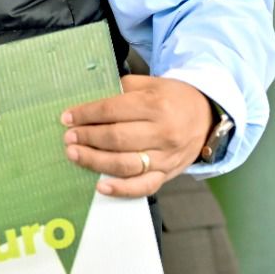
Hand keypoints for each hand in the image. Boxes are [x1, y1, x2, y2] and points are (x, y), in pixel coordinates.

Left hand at [60, 75, 215, 197]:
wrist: (207, 116)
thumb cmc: (173, 98)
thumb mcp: (150, 84)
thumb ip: (122, 89)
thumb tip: (90, 101)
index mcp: (155, 105)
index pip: (112, 110)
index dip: (86, 115)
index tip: (67, 118)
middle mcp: (162, 132)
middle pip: (116, 138)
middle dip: (87, 138)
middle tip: (68, 138)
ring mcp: (166, 157)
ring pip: (126, 164)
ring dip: (95, 161)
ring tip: (74, 155)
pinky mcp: (168, 174)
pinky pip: (144, 186)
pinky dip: (122, 189)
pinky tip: (101, 187)